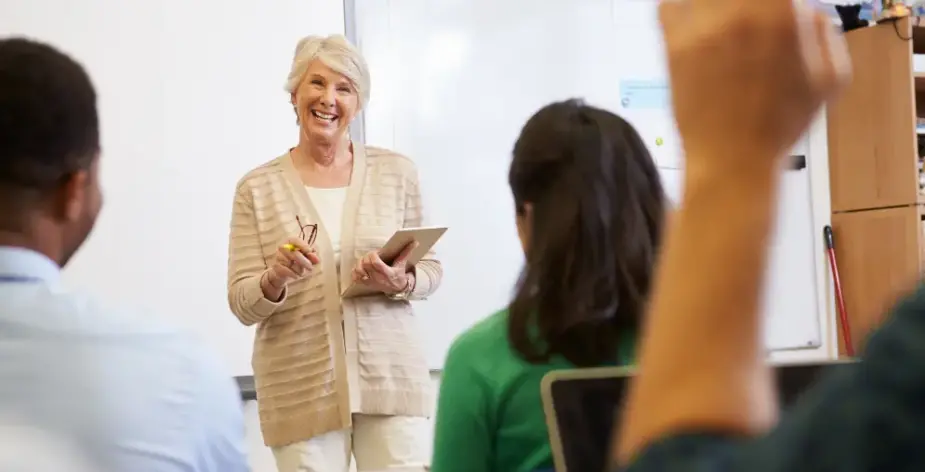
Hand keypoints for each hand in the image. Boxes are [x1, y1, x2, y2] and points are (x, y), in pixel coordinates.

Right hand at [266, 237, 320, 289]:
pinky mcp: (276, 266)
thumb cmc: (297, 261)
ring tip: (301, 272)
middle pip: (295, 254)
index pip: (295, 240)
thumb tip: (317, 259)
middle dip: (304, 262)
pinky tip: (296, 276)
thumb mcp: (307, 257)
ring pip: (291, 264)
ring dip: (299, 270)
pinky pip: (287, 271)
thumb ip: (312, 257)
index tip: (309, 251)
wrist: (284, 272)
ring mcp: (278, 256)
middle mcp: (282, 247)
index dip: (303, 245)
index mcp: (290, 241)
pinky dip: (293, 274)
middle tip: (311, 268)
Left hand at [352, 241, 418, 293]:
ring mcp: (371, 282)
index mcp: (386, 272)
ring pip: (359, 270)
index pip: (375, 262)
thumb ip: (406, 252)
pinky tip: (360, 267)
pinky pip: (355, 278)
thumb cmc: (399, 275)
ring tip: (365, 260)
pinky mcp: (366, 284)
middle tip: (371, 255)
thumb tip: (415, 242)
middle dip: (366, 257)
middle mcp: (377, 278)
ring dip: (359, 263)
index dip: (373, 255)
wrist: (396, 288)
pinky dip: (355, 271)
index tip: (376, 252)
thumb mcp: (402, 264)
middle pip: (365, 264)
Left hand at [660, 0, 849, 169]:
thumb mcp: (829, 79)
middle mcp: (742, 13)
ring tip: (719, 22)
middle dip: (742, 5)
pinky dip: (679, 8)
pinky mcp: (675, 46)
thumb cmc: (780, 125)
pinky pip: (669, 5)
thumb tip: (809, 7)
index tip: (771, 9)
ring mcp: (705, 28)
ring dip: (711, 5)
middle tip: (744, 17)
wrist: (733, 161)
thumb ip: (824, 30)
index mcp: (785, 14)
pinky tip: (691, 26)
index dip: (774, 1)